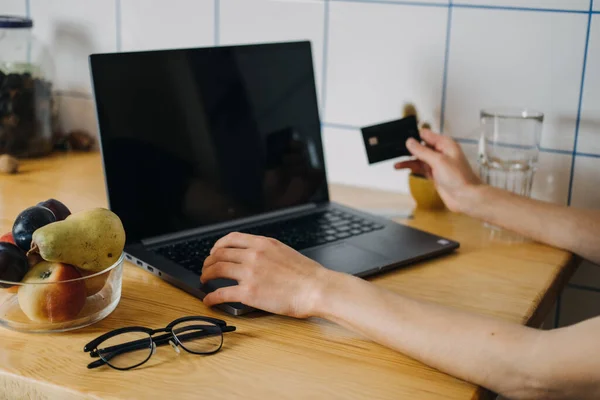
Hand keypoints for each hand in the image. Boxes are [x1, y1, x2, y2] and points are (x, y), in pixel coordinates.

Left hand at [200, 233, 330, 317]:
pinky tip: (208, 300)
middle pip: (220, 254)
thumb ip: (266, 251)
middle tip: (206, 268)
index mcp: (262, 243)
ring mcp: (249, 273)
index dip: (218, 245)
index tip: (214, 251)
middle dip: (209, 261)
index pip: (231, 238)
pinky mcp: (249, 293)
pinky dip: (211, 297)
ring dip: (206, 275)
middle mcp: (253, 255)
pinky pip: (221, 293)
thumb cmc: (307, 274)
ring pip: (217, 270)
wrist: (316, 288)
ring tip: (204, 280)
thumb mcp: (284, 251)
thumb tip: (254, 255)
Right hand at [394, 129, 481, 212]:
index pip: (426, 134)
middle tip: (395, 149)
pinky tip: (401, 167)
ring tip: (395, 161)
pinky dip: (411, 167)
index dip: (414, 135)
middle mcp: (441, 152)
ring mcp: (437, 163)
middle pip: (421, 146)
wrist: (466, 197)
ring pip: (419, 158)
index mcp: (445, 144)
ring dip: (407, 159)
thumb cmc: (459, 178)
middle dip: (409, 148)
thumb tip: (410, 142)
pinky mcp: (434, 173)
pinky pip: (419, 167)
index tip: (401, 138)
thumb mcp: (438, 161)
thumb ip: (422, 151)